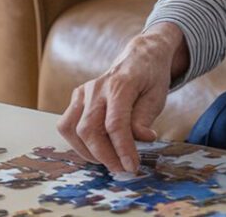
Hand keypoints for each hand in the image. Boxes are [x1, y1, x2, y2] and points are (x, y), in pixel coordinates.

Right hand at [56, 23, 186, 172]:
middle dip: (104, 156)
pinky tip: (95, 148)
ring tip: (109, 160)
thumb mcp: (157, 95)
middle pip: (89, 129)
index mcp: (121, 84)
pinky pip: (67, 124)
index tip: (131, 166)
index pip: (115, 124)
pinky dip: (77, 142)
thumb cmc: (150, 77)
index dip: (122, 149)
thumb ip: (145, 117)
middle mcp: (97, 87)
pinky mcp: (77, 97)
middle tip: (122, 168)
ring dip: (87, 151)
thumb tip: (142, 138)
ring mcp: (84, 91)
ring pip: (71, 129)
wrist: (139, 56)